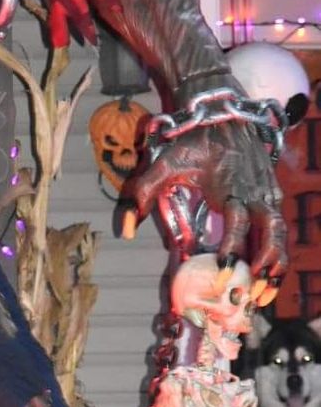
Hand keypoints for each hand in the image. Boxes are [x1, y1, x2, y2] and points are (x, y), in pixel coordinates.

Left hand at [120, 119, 285, 290]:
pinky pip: (281, 227)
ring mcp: (268, 194)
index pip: (238, 223)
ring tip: (265, 292)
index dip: (234, 248)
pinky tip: (270, 274)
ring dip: (277, 263)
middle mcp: (255, 194)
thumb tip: (126, 231)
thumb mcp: (163, 164)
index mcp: (230, 189)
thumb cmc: (192, 142)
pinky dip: (279, 251)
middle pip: (271, 232)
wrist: (222, 114)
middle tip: (254, 291)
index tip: (225, 271)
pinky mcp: (273, 194)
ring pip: (281, 233)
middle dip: (266, 263)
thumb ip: (141, 195)